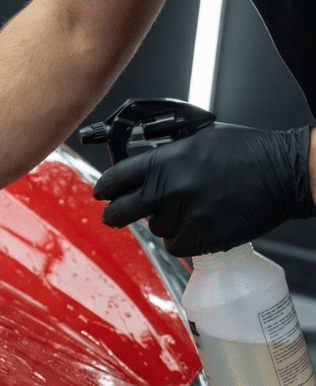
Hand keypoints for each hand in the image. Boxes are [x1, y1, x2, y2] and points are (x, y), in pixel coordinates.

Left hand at [93, 123, 315, 255]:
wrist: (285, 173)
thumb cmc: (246, 154)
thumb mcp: (200, 140)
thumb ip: (167, 156)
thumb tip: (139, 169)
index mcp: (169, 160)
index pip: (118, 178)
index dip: (104, 188)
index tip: (101, 194)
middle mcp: (173, 187)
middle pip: (121, 211)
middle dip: (114, 215)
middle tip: (113, 216)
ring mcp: (186, 214)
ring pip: (155, 229)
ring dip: (167, 223)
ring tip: (193, 207)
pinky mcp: (201, 237)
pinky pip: (176, 245)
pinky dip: (185, 239)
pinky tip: (202, 222)